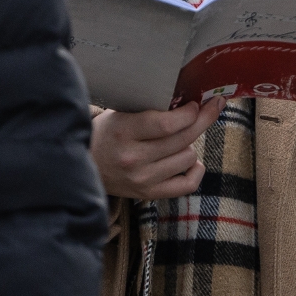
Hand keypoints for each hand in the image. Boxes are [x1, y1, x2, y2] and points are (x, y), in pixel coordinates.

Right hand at [89, 97, 225, 199]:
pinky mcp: (148, 194)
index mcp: (123, 132)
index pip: (167, 124)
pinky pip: (188, 185)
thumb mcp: (120, 114)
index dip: (190, 112)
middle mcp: (133, 158)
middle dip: (203, 119)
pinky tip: (190, 160)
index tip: (196, 104)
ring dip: (189, 145)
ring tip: (178, 139)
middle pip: (183, 138)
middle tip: (210, 108)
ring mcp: (142, 179)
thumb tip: (190, 101)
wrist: (84, 165)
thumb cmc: (107, 133)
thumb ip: (151, 109)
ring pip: (188, 157)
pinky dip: (195, 170)